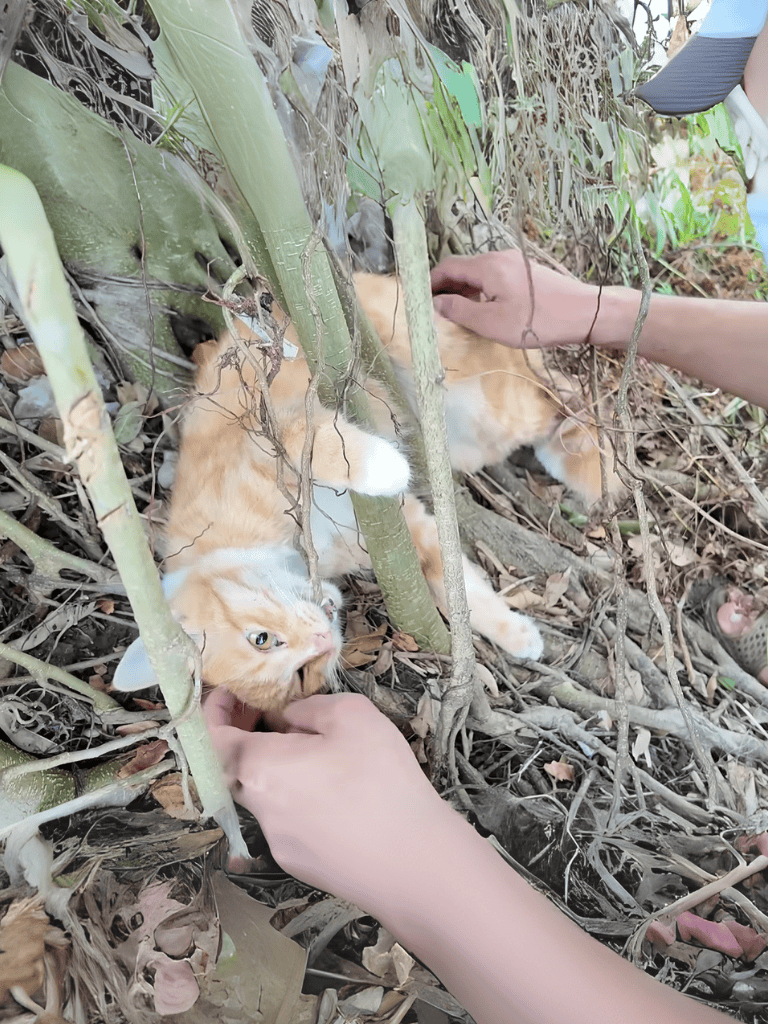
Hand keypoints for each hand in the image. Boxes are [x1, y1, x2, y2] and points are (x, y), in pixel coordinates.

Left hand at [202, 690, 448, 910]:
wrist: (414, 866)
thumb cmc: (381, 781)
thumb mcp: (353, 715)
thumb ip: (311, 708)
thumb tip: (290, 718)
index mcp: (260, 768)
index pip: (210, 738)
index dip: (214, 711)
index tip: (234, 692)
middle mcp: (259, 808)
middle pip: (234, 767)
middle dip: (246, 735)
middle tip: (274, 714)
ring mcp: (278, 843)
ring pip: (264, 795)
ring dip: (277, 767)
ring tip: (319, 752)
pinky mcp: (300, 865)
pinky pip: (288, 820)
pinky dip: (298, 797)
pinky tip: (339, 794)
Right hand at [431, 250, 601, 347]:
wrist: (584, 313)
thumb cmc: (538, 321)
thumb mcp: (492, 322)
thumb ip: (460, 310)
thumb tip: (436, 303)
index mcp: (488, 266)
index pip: (448, 266)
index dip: (430, 282)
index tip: (420, 300)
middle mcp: (500, 257)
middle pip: (463, 267)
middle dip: (445, 287)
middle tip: (435, 310)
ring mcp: (515, 262)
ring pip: (479, 272)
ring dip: (464, 290)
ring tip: (456, 313)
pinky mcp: (527, 271)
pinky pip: (494, 276)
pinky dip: (481, 289)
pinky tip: (483, 308)